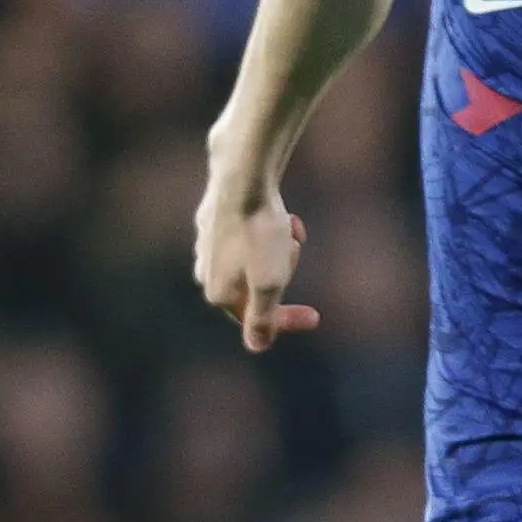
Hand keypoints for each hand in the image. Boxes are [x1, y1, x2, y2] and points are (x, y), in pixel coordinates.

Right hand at [193, 175, 318, 350]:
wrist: (244, 175)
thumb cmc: (258, 230)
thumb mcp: (269, 282)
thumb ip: (263, 318)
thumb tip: (258, 346)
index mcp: (217, 292)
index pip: (255, 320)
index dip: (287, 320)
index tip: (316, 317)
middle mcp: (206, 270)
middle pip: (259, 286)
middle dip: (283, 270)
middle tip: (291, 247)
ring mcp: (208, 242)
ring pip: (259, 257)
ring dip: (280, 247)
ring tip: (287, 227)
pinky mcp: (216, 217)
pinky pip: (253, 233)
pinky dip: (272, 228)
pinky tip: (283, 214)